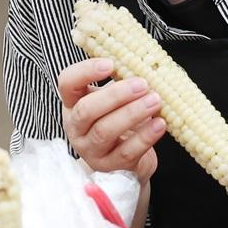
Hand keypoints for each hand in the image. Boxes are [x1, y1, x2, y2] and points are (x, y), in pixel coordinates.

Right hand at [58, 58, 163, 181]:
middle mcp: (76, 127)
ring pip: (104, 131)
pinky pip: (126, 152)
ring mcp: (90, 150)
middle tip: (142, 84)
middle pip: (86, 110)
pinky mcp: (109, 166)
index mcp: (73, 104)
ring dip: (132, 114)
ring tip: (155, 100)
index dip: (85, 72)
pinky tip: (160, 123)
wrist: (127, 159)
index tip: (110, 64)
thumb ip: (121, 81)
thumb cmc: (119, 120)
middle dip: (115, 96)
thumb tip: (143, 61)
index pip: (67, 84)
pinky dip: (145, 137)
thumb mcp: (114, 100)